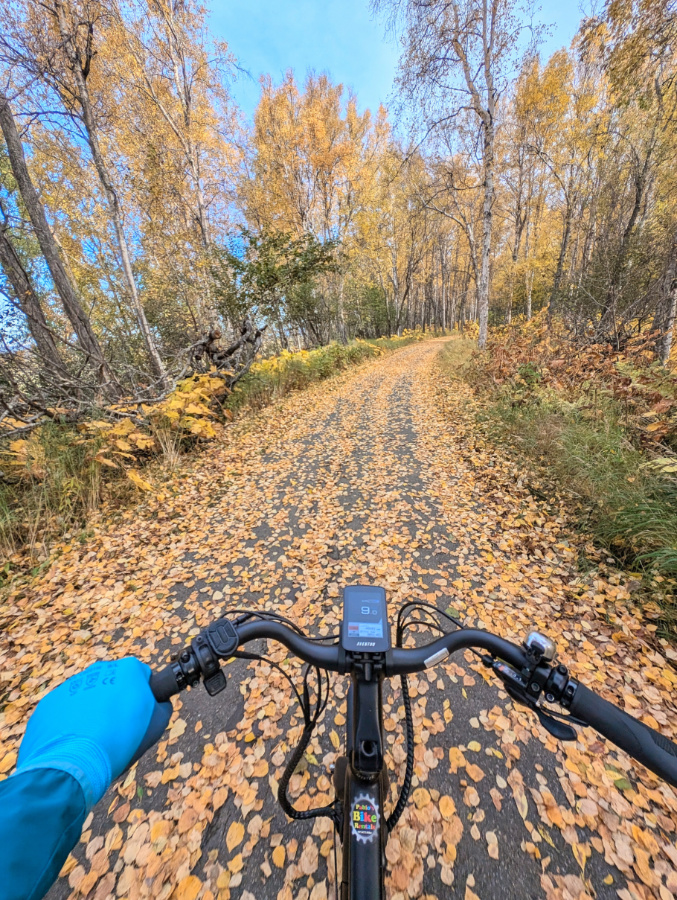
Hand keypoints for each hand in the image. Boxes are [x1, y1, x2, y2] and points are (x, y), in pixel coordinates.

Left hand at [16, 658, 171, 810]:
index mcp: (128, 669)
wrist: (73, 764)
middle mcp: (99, 669)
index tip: (139, 717)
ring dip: (93, 712)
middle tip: (118, 730)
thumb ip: (163, 707)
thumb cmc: (120, 742)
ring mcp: (71, 684)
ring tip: (95, 740)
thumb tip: (159, 703)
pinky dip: (71, 722)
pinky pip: (66, 710)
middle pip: (114, 685)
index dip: (144, 698)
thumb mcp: (156, 726)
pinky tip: (75, 742)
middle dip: (117, 703)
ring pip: (89, 696)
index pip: (143, 678)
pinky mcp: (51, 701)